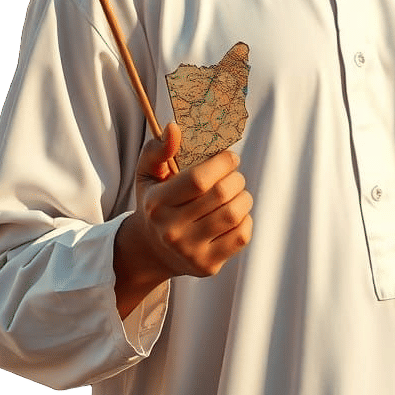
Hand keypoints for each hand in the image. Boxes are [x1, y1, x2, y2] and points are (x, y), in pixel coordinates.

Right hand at [114, 123, 252, 315]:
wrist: (151, 251)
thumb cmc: (155, 203)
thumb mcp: (148, 174)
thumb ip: (159, 149)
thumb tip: (174, 128)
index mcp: (157, 204)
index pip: (199, 179)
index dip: (223, 163)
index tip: (230, 158)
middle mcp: (172, 231)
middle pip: (221, 195)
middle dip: (236, 178)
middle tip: (234, 175)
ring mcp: (190, 252)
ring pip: (234, 214)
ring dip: (244, 197)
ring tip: (236, 192)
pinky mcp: (207, 266)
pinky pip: (242, 236)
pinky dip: (246, 219)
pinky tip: (235, 214)